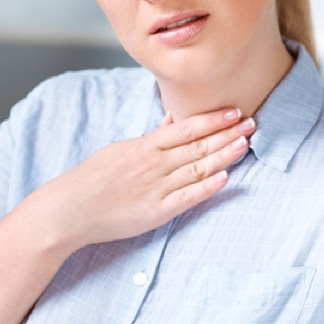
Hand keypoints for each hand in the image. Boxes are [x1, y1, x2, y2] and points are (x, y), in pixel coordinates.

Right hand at [35, 107, 255, 249]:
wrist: (70, 209)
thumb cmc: (92, 180)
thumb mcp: (119, 150)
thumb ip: (150, 137)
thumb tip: (172, 120)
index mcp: (144, 146)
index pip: (186, 128)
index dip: (213, 119)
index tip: (235, 112)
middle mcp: (153, 164)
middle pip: (198, 146)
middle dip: (227, 134)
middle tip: (253, 124)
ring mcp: (155, 188)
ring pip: (197, 168)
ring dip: (224, 155)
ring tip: (246, 144)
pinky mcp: (155, 211)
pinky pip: (187, 197)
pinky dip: (207, 187)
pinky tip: (225, 177)